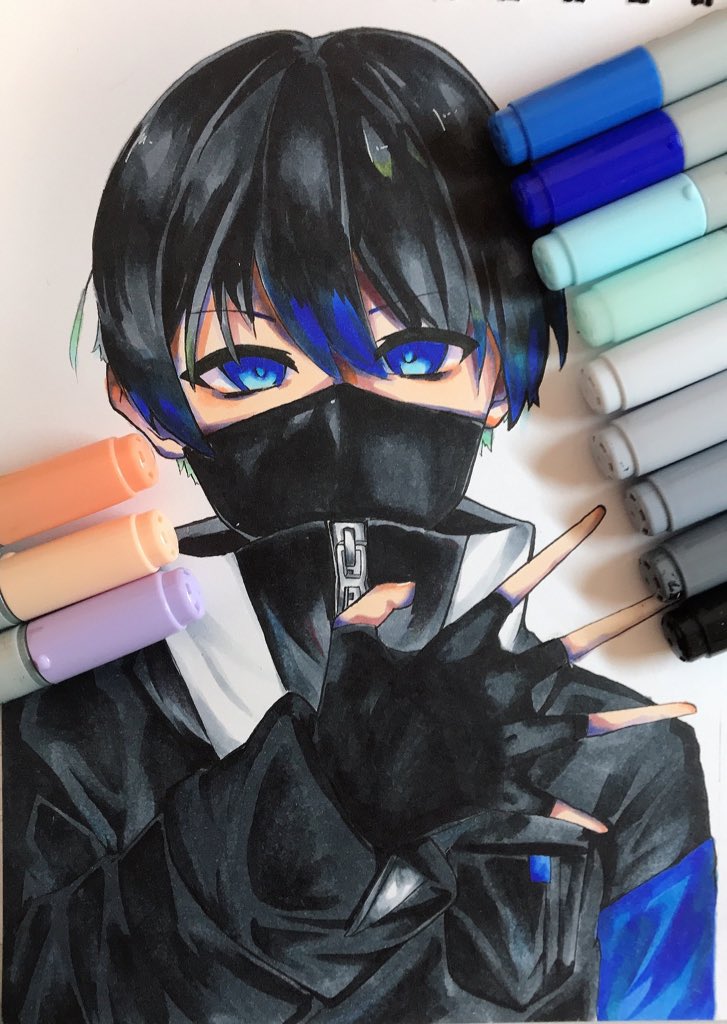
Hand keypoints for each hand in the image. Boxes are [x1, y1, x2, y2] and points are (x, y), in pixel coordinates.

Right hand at [313, 508, 693, 849]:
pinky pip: (548, 799)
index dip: (555, 555)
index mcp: (460, 654)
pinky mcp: (503, 787)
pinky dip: (572, 813)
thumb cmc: (351, 725)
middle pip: (566, 651)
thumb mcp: (351, 655)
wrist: (353, 799)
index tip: (590, 523)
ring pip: (583, 722)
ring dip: (634, 716)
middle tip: (653, 604)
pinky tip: (600, 824)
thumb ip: (371, 612)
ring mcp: (505, 741)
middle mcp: (494, 691)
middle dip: (613, 626)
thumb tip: (393, 587)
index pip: (513, 591)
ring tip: (683, 708)